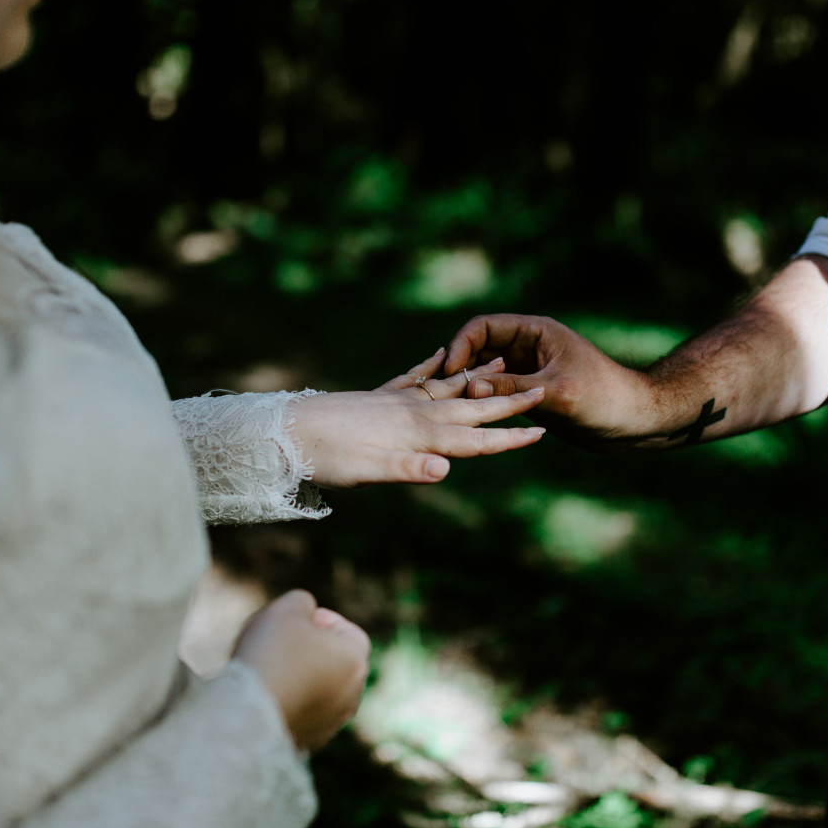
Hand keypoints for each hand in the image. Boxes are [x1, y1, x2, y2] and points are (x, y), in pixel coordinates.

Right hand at [230, 590, 370, 751]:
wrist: (246, 714)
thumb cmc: (270, 654)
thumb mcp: (287, 608)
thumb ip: (302, 603)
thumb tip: (305, 613)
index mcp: (355, 663)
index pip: (350, 634)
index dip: (325, 620)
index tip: (297, 620)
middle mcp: (351, 697)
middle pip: (334, 663)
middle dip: (310, 650)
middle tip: (278, 642)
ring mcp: (330, 724)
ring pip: (318, 691)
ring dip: (298, 677)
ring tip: (266, 668)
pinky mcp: (307, 743)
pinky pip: (300, 714)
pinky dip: (287, 702)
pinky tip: (262, 694)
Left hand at [290, 348, 546, 488]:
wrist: (286, 431)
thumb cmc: (326, 458)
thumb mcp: (366, 472)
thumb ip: (407, 470)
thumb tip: (445, 471)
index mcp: (417, 434)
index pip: (473, 440)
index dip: (508, 439)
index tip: (541, 431)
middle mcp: (413, 412)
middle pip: (470, 409)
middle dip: (506, 401)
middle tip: (540, 389)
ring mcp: (396, 401)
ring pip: (447, 388)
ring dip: (477, 378)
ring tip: (502, 360)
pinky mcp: (378, 396)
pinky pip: (414, 378)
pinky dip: (432, 367)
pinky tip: (439, 355)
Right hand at [443, 314, 652, 448]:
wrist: (633, 422)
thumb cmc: (604, 397)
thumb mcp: (557, 392)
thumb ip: (514, 388)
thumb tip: (468, 385)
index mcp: (535, 332)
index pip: (484, 327)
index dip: (462, 344)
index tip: (449, 370)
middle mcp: (527, 348)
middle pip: (478, 350)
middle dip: (459, 367)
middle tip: (440, 393)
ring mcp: (526, 372)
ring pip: (484, 374)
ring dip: (467, 387)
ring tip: (449, 409)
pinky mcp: (529, 396)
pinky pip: (495, 394)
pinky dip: (480, 403)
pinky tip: (467, 420)